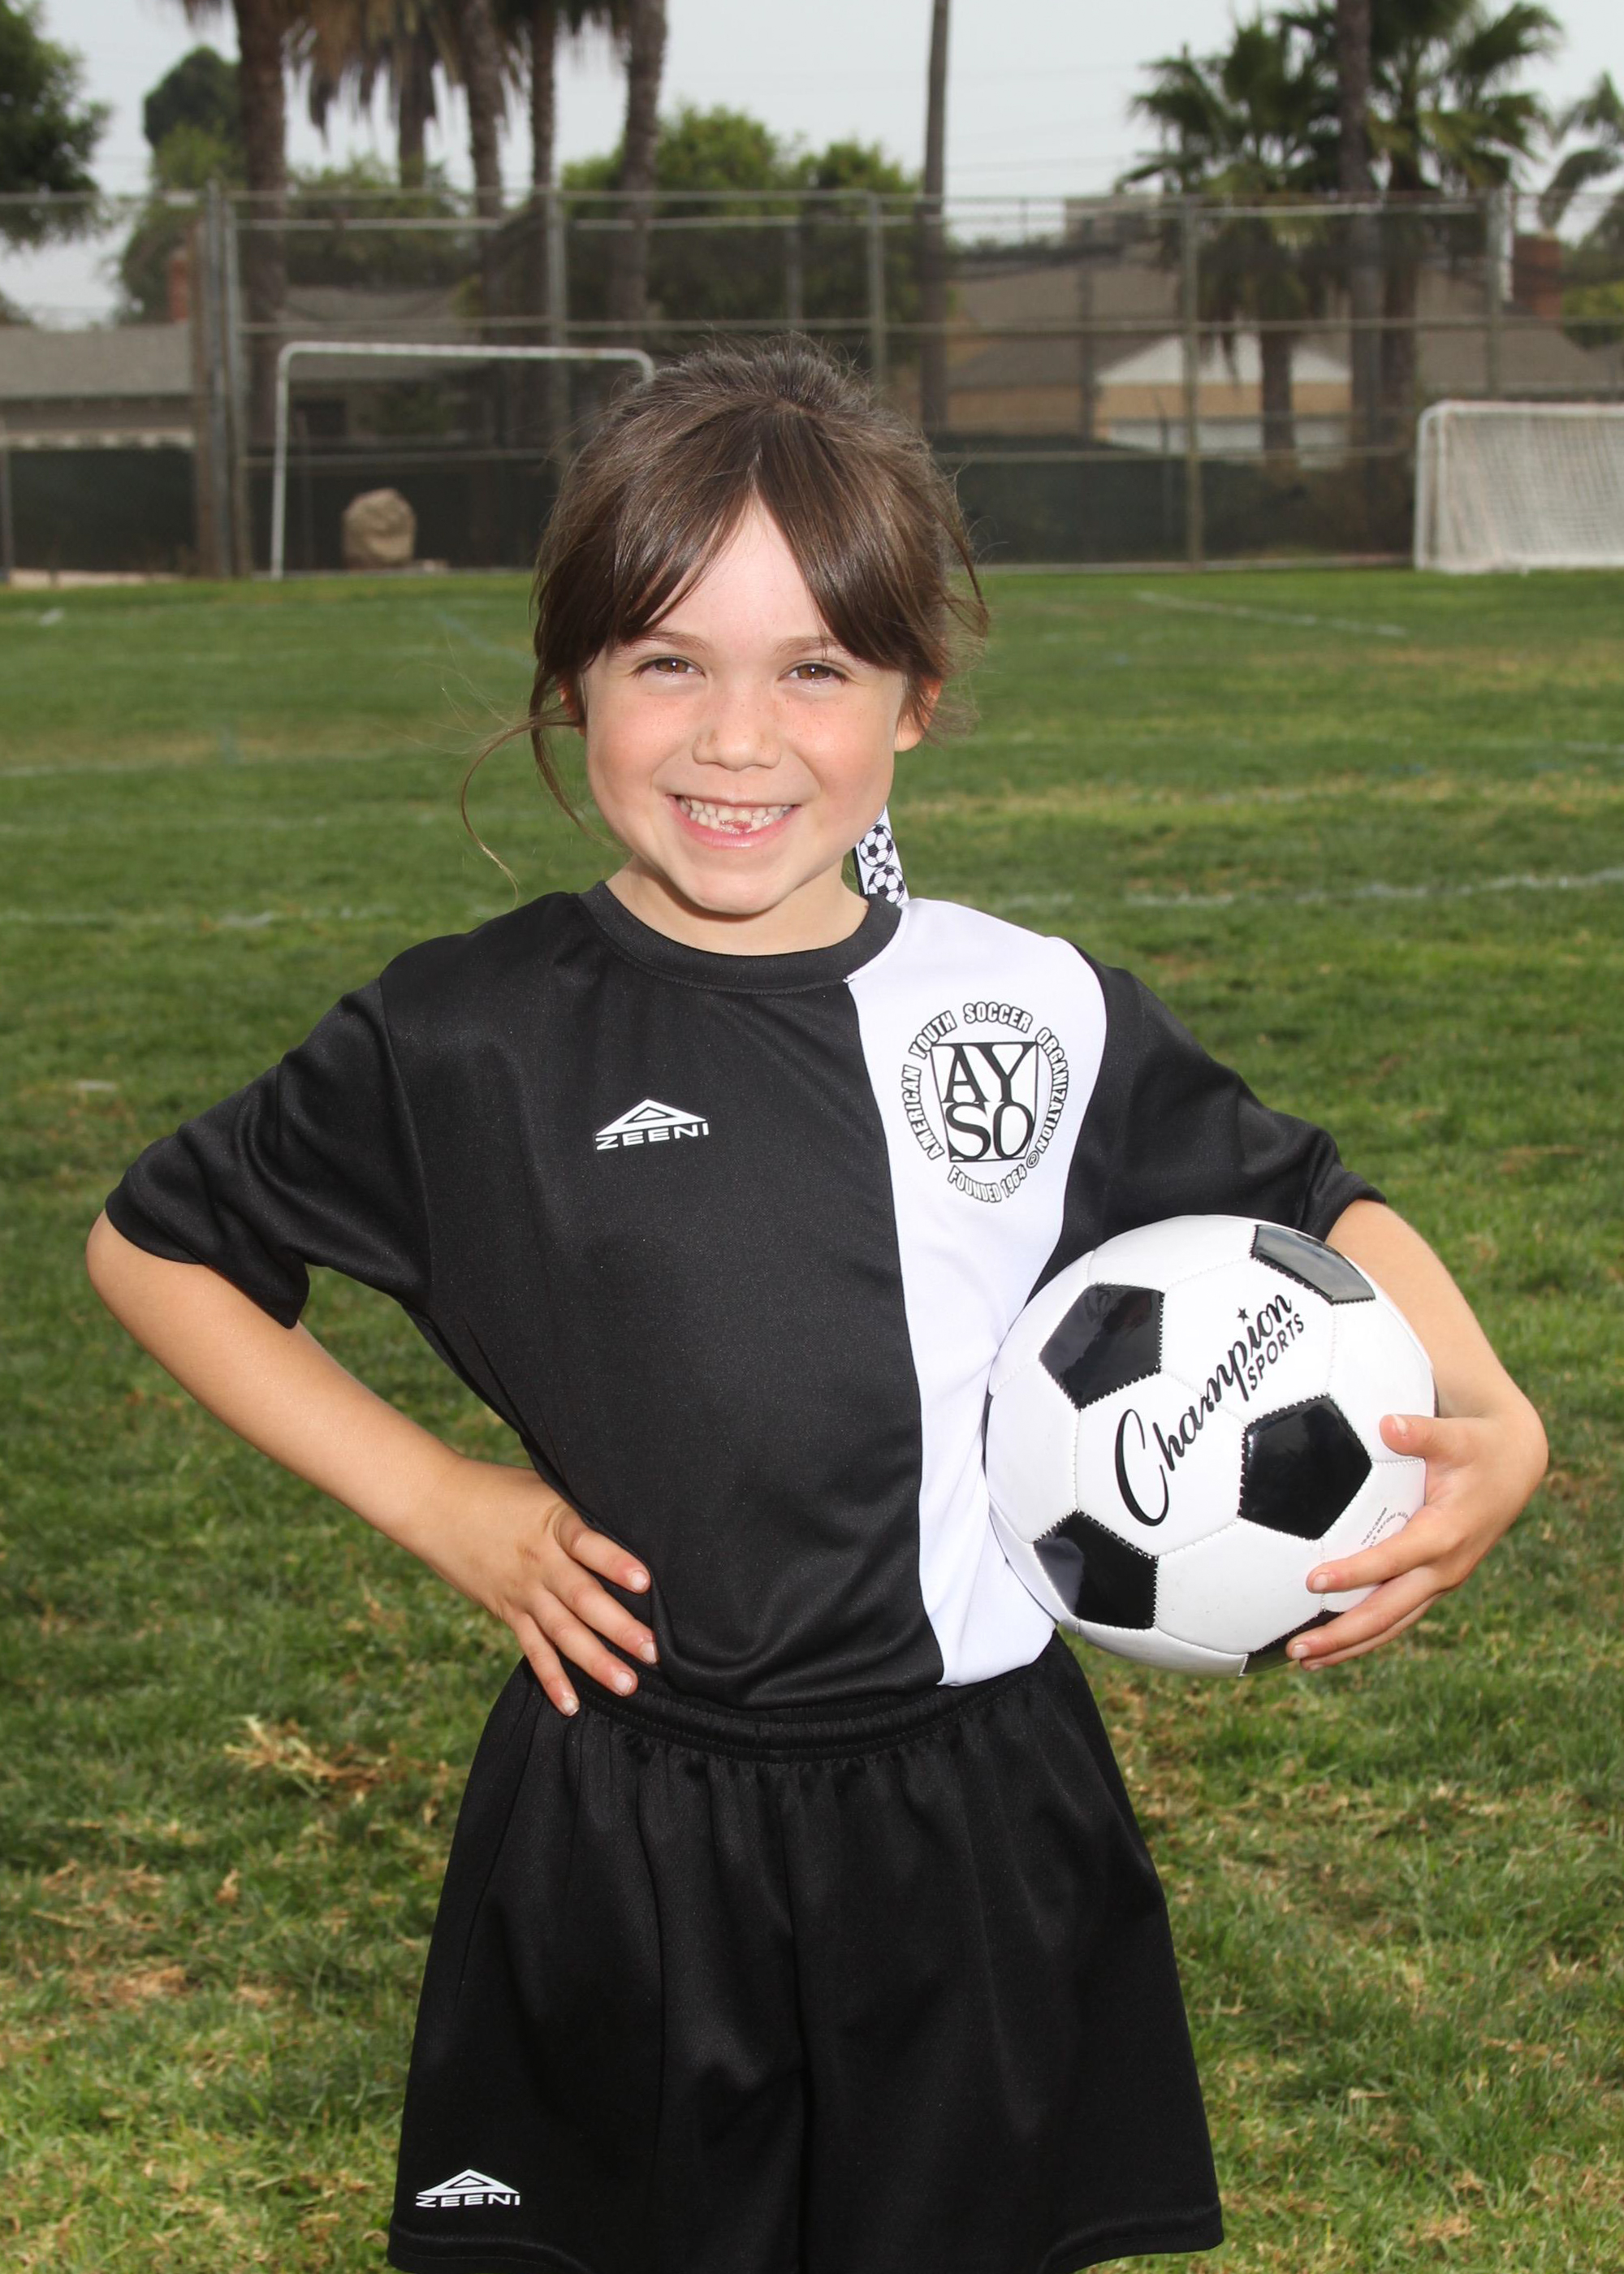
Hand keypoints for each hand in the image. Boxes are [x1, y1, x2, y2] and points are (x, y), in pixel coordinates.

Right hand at [409, 1454, 658, 1714]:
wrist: (437, 1504)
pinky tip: (571, 1704)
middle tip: (653, 1653)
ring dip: (595, 1661)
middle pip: (583, 1598)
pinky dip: (551, 1678)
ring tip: (626, 1685)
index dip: (615, 1562)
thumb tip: (630, 1522)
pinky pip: (532, 1649)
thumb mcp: (546, 1488)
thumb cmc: (499, 1490)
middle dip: (619, 1627)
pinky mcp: (507, 1610)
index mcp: (554, 1523)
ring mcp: (523, 1591)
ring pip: (563, 1631)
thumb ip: (580, 1513)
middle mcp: (541, 1562)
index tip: (645, 1582)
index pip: (587, 1544)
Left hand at [1287, 1399, 1547, 1668]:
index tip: (1312, 1581)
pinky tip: (1330, 1645)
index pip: (1393, 1561)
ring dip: (1350, 1646)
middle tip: (1298, 1650)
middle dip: (1344, 1635)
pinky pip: (1398, 1616)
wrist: (1514, 1467)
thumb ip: (1421, 1432)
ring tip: (1304, 1661)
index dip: (1355, 1573)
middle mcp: (1444, 1568)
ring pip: (1393, 1624)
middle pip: (1389, 1613)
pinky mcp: (1435, 1583)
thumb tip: (1388, 1423)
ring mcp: (1441, 1581)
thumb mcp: (1455, 1434)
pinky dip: (1366, 1634)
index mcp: (1445, 1535)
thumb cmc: (1476, 1445)